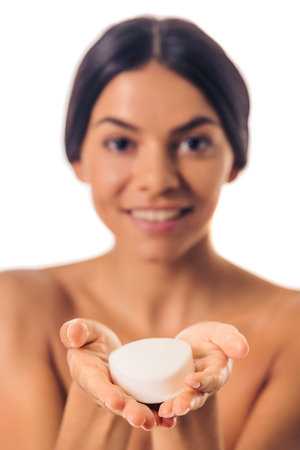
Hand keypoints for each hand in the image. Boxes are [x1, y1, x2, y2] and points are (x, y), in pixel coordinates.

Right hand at [60, 319, 175, 430]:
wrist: (102, 355)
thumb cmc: (90, 341)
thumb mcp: (84, 332)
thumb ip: (76, 331)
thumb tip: (73, 333)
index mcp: (88, 374)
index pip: (96, 385)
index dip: (104, 393)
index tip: (114, 401)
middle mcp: (104, 390)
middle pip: (117, 402)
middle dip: (128, 410)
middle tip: (140, 418)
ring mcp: (121, 395)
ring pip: (133, 408)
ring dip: (145, 416)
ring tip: (156, 422)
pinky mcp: (136, 396)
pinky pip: (147, 406)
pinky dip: (157, 415)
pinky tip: (169, 420)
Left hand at [158, 322, 248, 418]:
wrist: (192, 344)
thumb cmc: (209, 337)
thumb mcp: (219, 332)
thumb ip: (230, 338)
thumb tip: (242, 348)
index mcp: (217, 373)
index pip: (212, 379)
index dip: (203, 381)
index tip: (191, 380)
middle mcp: (202, 387)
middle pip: (196, 397)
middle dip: (187, 402)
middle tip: (177, 407)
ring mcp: (186, 391)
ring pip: (181, 402)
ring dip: (173, 409)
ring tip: (164, 412)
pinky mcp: (171, 391)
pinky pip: (166, 402)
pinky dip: (159, 409)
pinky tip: (153, 412)